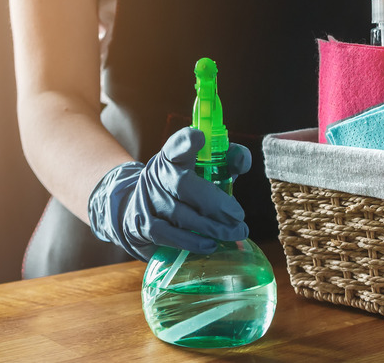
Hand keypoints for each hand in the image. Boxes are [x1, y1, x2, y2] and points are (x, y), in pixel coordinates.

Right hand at [88, 127, 250, 260]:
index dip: (186, 141)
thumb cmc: (185, 185)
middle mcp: (157, 175)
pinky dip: (194, 242)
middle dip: (215, 202)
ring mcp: (149, 201)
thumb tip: (242, 160)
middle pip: (184, 185)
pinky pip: (171, 236)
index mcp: (172, 156)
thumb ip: (227, 160)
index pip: (177, 144)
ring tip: (237, 232)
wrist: (141, 207)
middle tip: (238, 216)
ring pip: (182, 215)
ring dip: (213, 227)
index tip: (200, 138)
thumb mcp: (203, 168)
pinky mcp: (146, 226)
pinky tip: (212, 245)